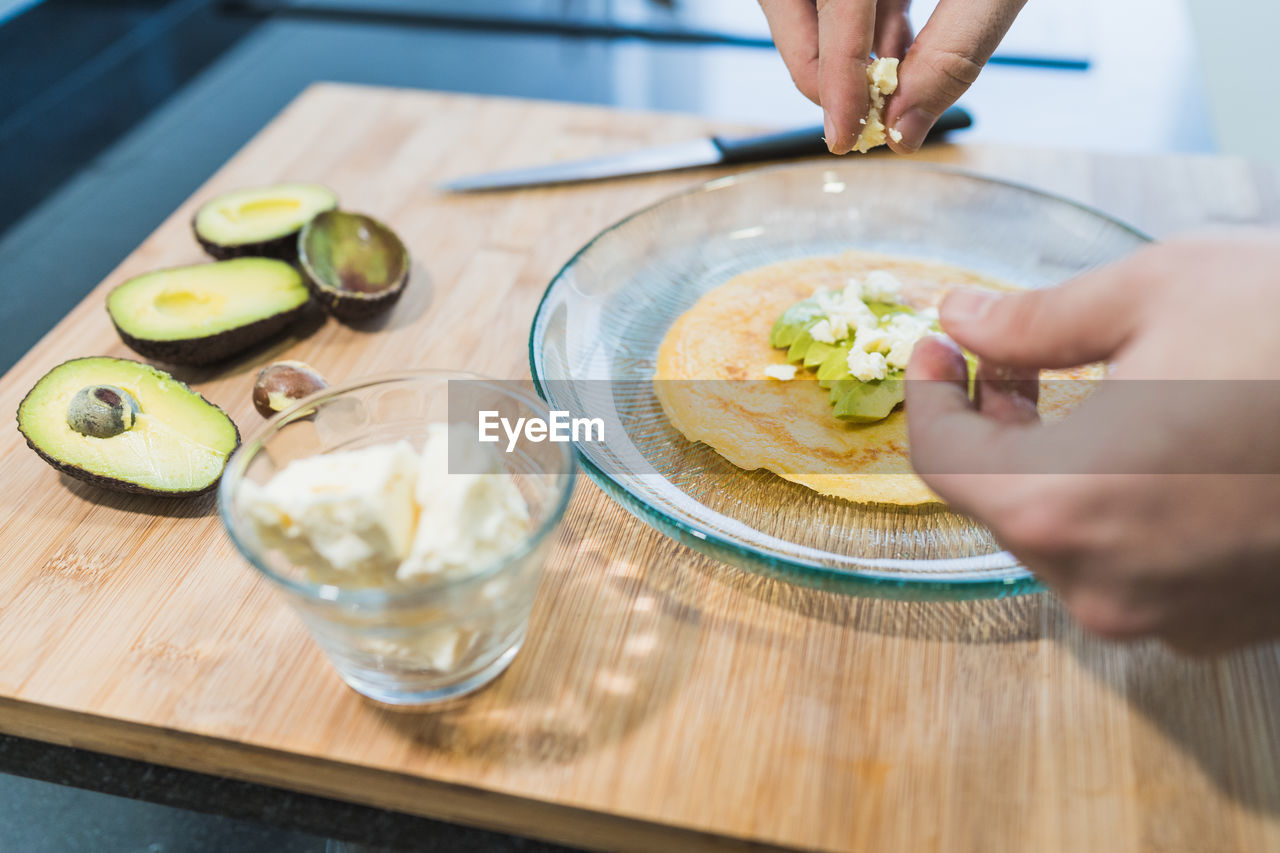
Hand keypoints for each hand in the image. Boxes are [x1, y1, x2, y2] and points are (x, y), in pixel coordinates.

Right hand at [758, 0, 1026, 153]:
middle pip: (795, 4)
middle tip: (857, 116)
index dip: (834, 74)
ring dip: (840, 50)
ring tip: (888, 77)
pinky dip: (856, 24)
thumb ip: (955, 52)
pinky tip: (894, 44)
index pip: (836, 3)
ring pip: (802, 2)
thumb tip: (906, 129)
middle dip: (823, 68)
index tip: (843, 133)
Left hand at [905, 232, 1279, 652]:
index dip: (926, 397)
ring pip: (1062, 535)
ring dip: (1047, 464)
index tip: (936, 350)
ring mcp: (1165, 616)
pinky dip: (1111, 504)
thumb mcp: (1157, 290)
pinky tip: (1140, 445)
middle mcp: (1103, 582)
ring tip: (1068, 390)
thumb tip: (964, 318)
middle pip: (999, 502)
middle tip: (1000, 357)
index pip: (942, 460)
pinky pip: (1129, 563)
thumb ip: (1033, 319)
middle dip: (990, 425)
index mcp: (1066, 503)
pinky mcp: (1220, 622)